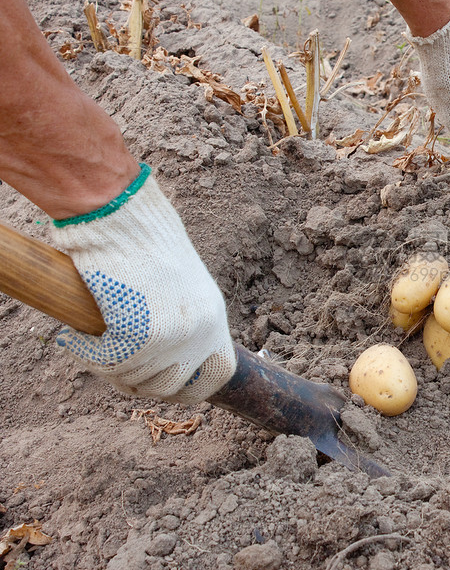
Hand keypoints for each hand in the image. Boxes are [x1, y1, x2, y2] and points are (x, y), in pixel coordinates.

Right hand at [52, 165, 235, 403]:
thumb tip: (161, 358)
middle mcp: (202, 330)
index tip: (162, 388)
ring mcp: (174, 336)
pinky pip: (108, 364)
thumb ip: (179, 318)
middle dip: (140, 385)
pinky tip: (75, 337)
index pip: (219, 374)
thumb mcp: (178, 284)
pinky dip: (86, 354)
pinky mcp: (141, 336)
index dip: (191, 389)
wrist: (122, 215)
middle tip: (113, 365)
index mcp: (215, 315)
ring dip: (109, 368)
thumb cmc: (142, 240)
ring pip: (136, 380)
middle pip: (172, 386)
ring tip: (92, 343)